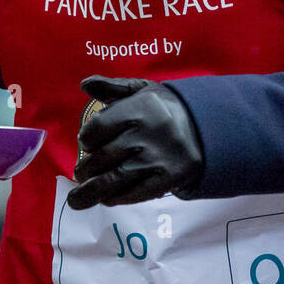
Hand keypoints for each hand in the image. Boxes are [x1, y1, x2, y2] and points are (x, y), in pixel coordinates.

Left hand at [67, 75, 203, 209]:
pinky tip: (106, 198)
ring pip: (113, 180)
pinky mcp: (167, 179)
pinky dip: (115, 198)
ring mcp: (157, 159)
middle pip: (102, 157)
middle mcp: (147, 134)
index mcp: (140, 108)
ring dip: (90, 192)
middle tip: (81, 173)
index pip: (98, 128)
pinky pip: (133, 194)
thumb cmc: (164, 109)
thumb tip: (85, 84)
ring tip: (78, 199)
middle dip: (85, 169)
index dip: (86, 139)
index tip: (86, 144)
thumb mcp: (142, 90)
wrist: (205, 129)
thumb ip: (112, 87)